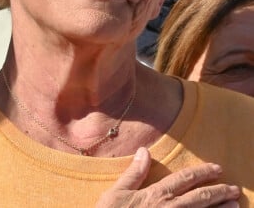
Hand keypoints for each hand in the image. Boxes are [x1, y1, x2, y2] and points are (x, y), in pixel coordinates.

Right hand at [96, 148, 240, 206]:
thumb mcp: (117, 192)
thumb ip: (134, 172)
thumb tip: (144, 150)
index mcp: (157, 195)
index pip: (185, 179)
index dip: (202, 173)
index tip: (217, 168)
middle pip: (200, 198)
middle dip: (219, 192)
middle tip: (234, 189)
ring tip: (235, 205)